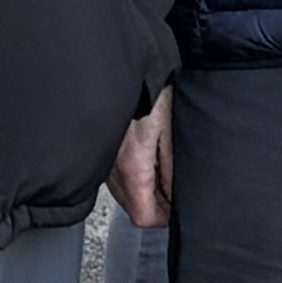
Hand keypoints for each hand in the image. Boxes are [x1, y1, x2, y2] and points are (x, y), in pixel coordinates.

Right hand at [108, 96, 172, 230]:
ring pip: (125, 193)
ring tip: (162, 165)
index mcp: (132, 167)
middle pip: (134, 208)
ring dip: (145, 188)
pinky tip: (147, 154)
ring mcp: (103, 160)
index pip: (144, 218)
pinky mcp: (102, 150)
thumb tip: (179, 198)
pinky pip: (117, 175)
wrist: (123, 64)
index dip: (166, 218)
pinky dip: (134, 173)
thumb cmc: (150, 90)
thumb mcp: (173, 130)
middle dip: (157, 203)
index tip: (179, 207)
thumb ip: (175, 169)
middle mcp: (111, 169)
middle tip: (175, 184)